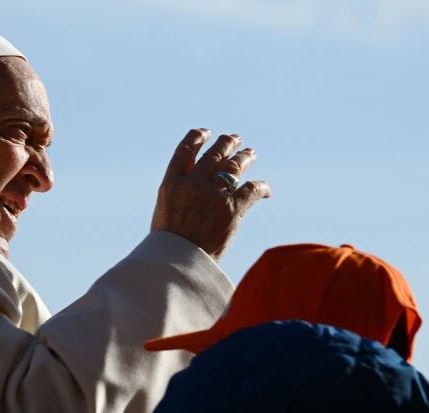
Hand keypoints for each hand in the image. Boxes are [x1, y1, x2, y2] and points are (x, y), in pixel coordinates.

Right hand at [151, 128, 270, 260]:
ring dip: (244, 157)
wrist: (178, 263)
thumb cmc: (168, 244)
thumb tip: (192, 183)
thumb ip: (178, 192)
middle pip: (214, 154)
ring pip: (234, 165)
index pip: (186, 149)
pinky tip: (264, 189)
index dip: (197, 137)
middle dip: (226, 144)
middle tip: (234, 139)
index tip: (205, 132)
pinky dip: (260, 187)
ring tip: (250, 153)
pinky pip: (252, 189)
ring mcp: (214, 194)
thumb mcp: (164, 210)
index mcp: (172, 182)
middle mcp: (194, 183)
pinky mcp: (233, 209)